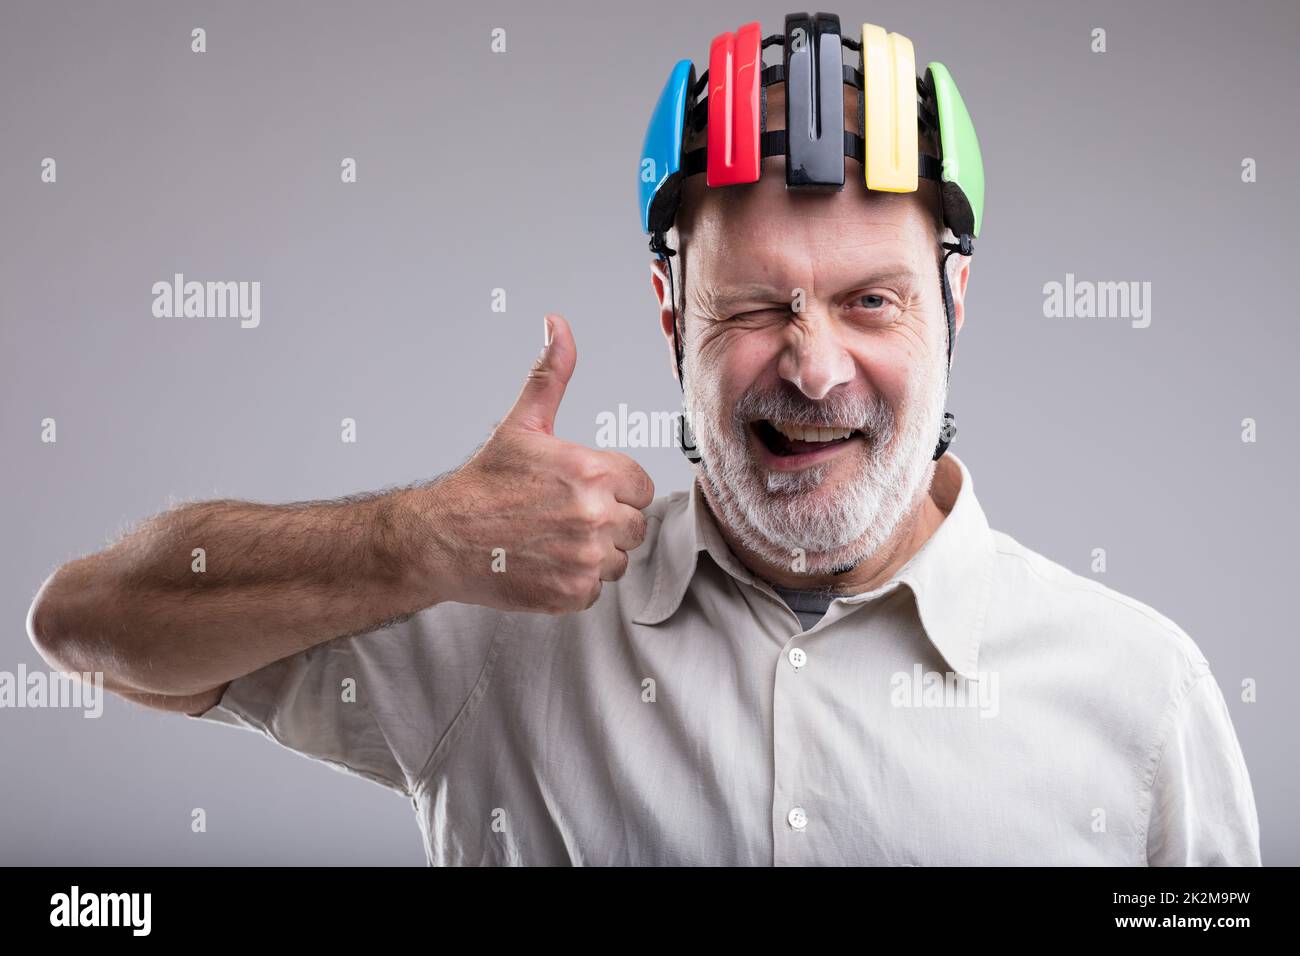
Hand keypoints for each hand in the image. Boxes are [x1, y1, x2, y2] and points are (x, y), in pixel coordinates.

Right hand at [421, 314, 655, 612]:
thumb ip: (550, 374)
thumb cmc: (482, 484)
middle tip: (560, 517)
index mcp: (592, 472)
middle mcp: (595, 516)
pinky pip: (596, 590)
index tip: (579, 490)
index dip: (613, 488)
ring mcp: (584, 558)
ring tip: (551, 540)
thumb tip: (558, 324)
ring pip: (618, 560)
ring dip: (592, 554)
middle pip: (633, 525)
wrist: (440, 539)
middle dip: (605, 522)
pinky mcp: (571, 593)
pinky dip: (574, 582)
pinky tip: (544, 563)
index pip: (641, 487)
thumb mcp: (521, 424)